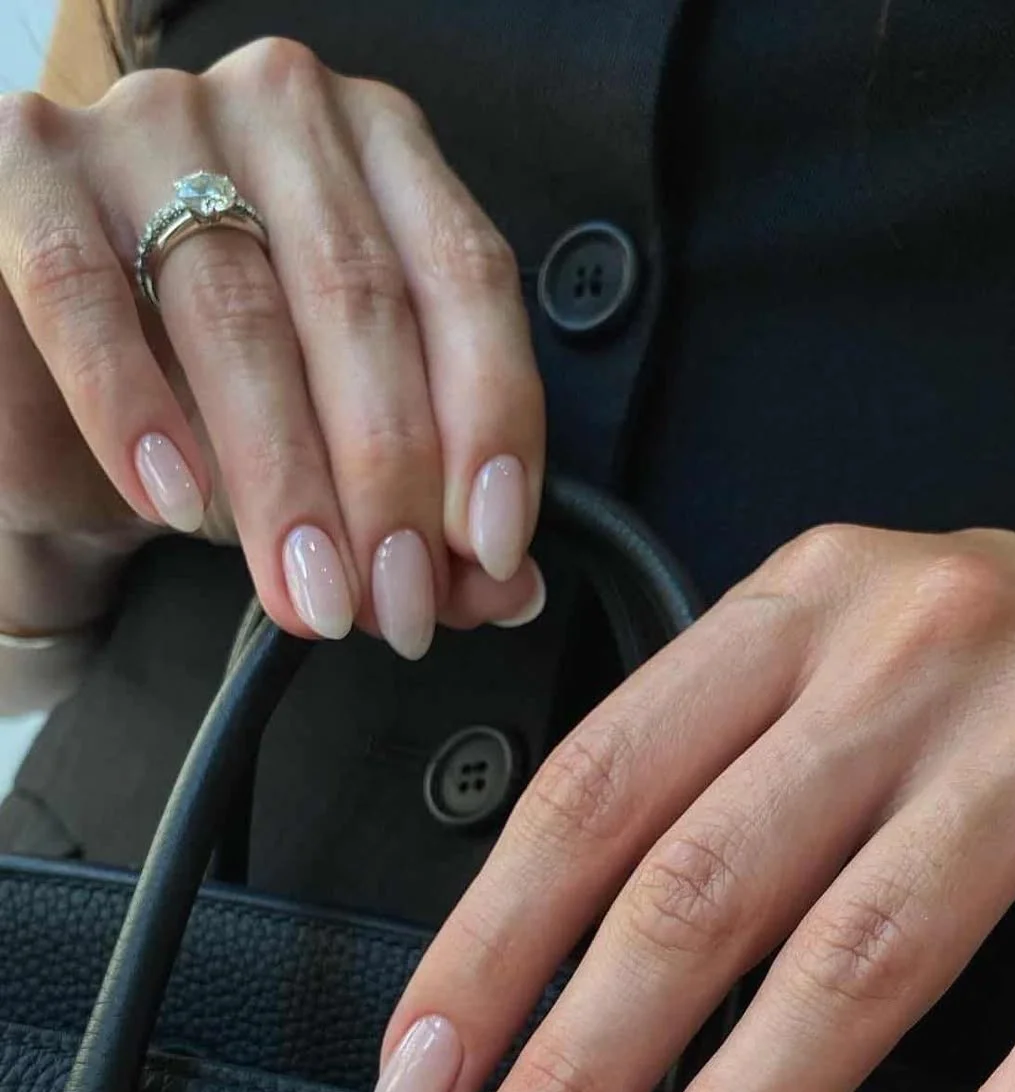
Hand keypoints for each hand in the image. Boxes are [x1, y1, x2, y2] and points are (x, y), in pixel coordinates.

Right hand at [0, 38, 544, 648]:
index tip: (494, 549)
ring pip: (236, 306)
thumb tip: (510, 591)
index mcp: (384, 153)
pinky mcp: (25, 165)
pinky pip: (80, 286)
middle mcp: (279, 110)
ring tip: (311, 592)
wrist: (53, 391)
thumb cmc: (219, 406)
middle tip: (397, 603)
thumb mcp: (337, 460)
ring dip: (283, 475)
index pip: (465, 277)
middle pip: (359, 298)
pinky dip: (131, 405)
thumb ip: (427, 517)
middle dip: (388, 477)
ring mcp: (148, 122)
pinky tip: (176, 502)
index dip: (489, 420)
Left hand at [374, 523, 1014, 1091]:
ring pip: (860, 959)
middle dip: (569, 1079)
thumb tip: (560, 953)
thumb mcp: (854, 646)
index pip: (596, 789)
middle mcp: (914, 657)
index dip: (489, 950)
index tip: (419, 1082)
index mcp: (804, 609)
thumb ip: (724, 760)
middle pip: (698, 893)